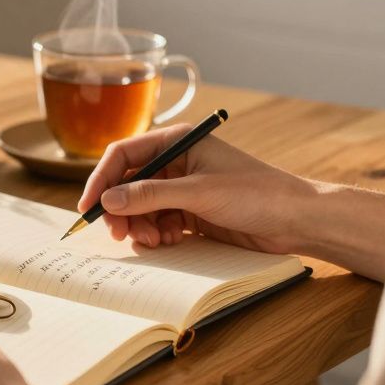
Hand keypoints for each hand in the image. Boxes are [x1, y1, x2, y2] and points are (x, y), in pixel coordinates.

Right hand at [79, 124, 315, 253]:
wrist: (296, 220)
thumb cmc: (256, 193)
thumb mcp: (198, 192)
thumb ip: (150, 195)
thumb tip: (108, 200)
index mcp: (178, 142)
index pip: (124, 155)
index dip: (102, 180)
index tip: (89, 207)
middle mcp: (177, 162)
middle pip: (129, 184)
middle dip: (121, 209)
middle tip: (119, 234)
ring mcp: (184, 189)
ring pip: (141, 207)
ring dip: (139, 226)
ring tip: (151, 241)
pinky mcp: (192, 213)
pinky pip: (158, 222)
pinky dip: (156, 234)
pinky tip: (168, 242)